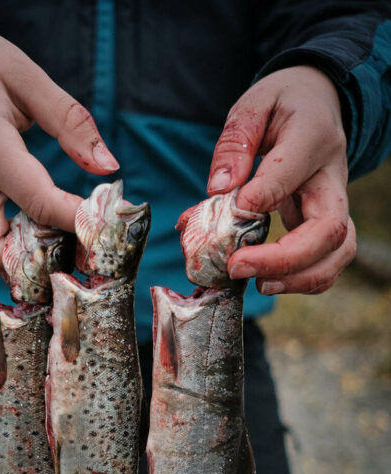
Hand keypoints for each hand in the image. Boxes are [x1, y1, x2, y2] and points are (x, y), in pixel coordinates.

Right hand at [0, 16, 118, 274]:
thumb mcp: (29, 77)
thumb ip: (71, 123)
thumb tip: (108, 167)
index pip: (35, 199)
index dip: (74, 219)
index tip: (103, 223)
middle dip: (28, 259)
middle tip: (63, 239)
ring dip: (5, 263)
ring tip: (40, 239)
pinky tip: (24, 235)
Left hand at [207, 66, 355, 294]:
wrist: (319, 104)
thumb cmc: (283, 105)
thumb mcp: (255, 105)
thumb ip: (236, 142)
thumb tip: (220, 187)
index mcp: (314, 138)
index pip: (293, 172)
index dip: (265, 195)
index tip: (235, 207)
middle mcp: (333, 178)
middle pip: (329, 229)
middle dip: (284, 258)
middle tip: (238, 266)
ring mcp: (335, 205)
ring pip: (337, 253)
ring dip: (299, 279)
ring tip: (258, 285)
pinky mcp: (327, 225)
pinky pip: (327, 261)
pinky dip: (301, 280)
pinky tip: (268, 281)